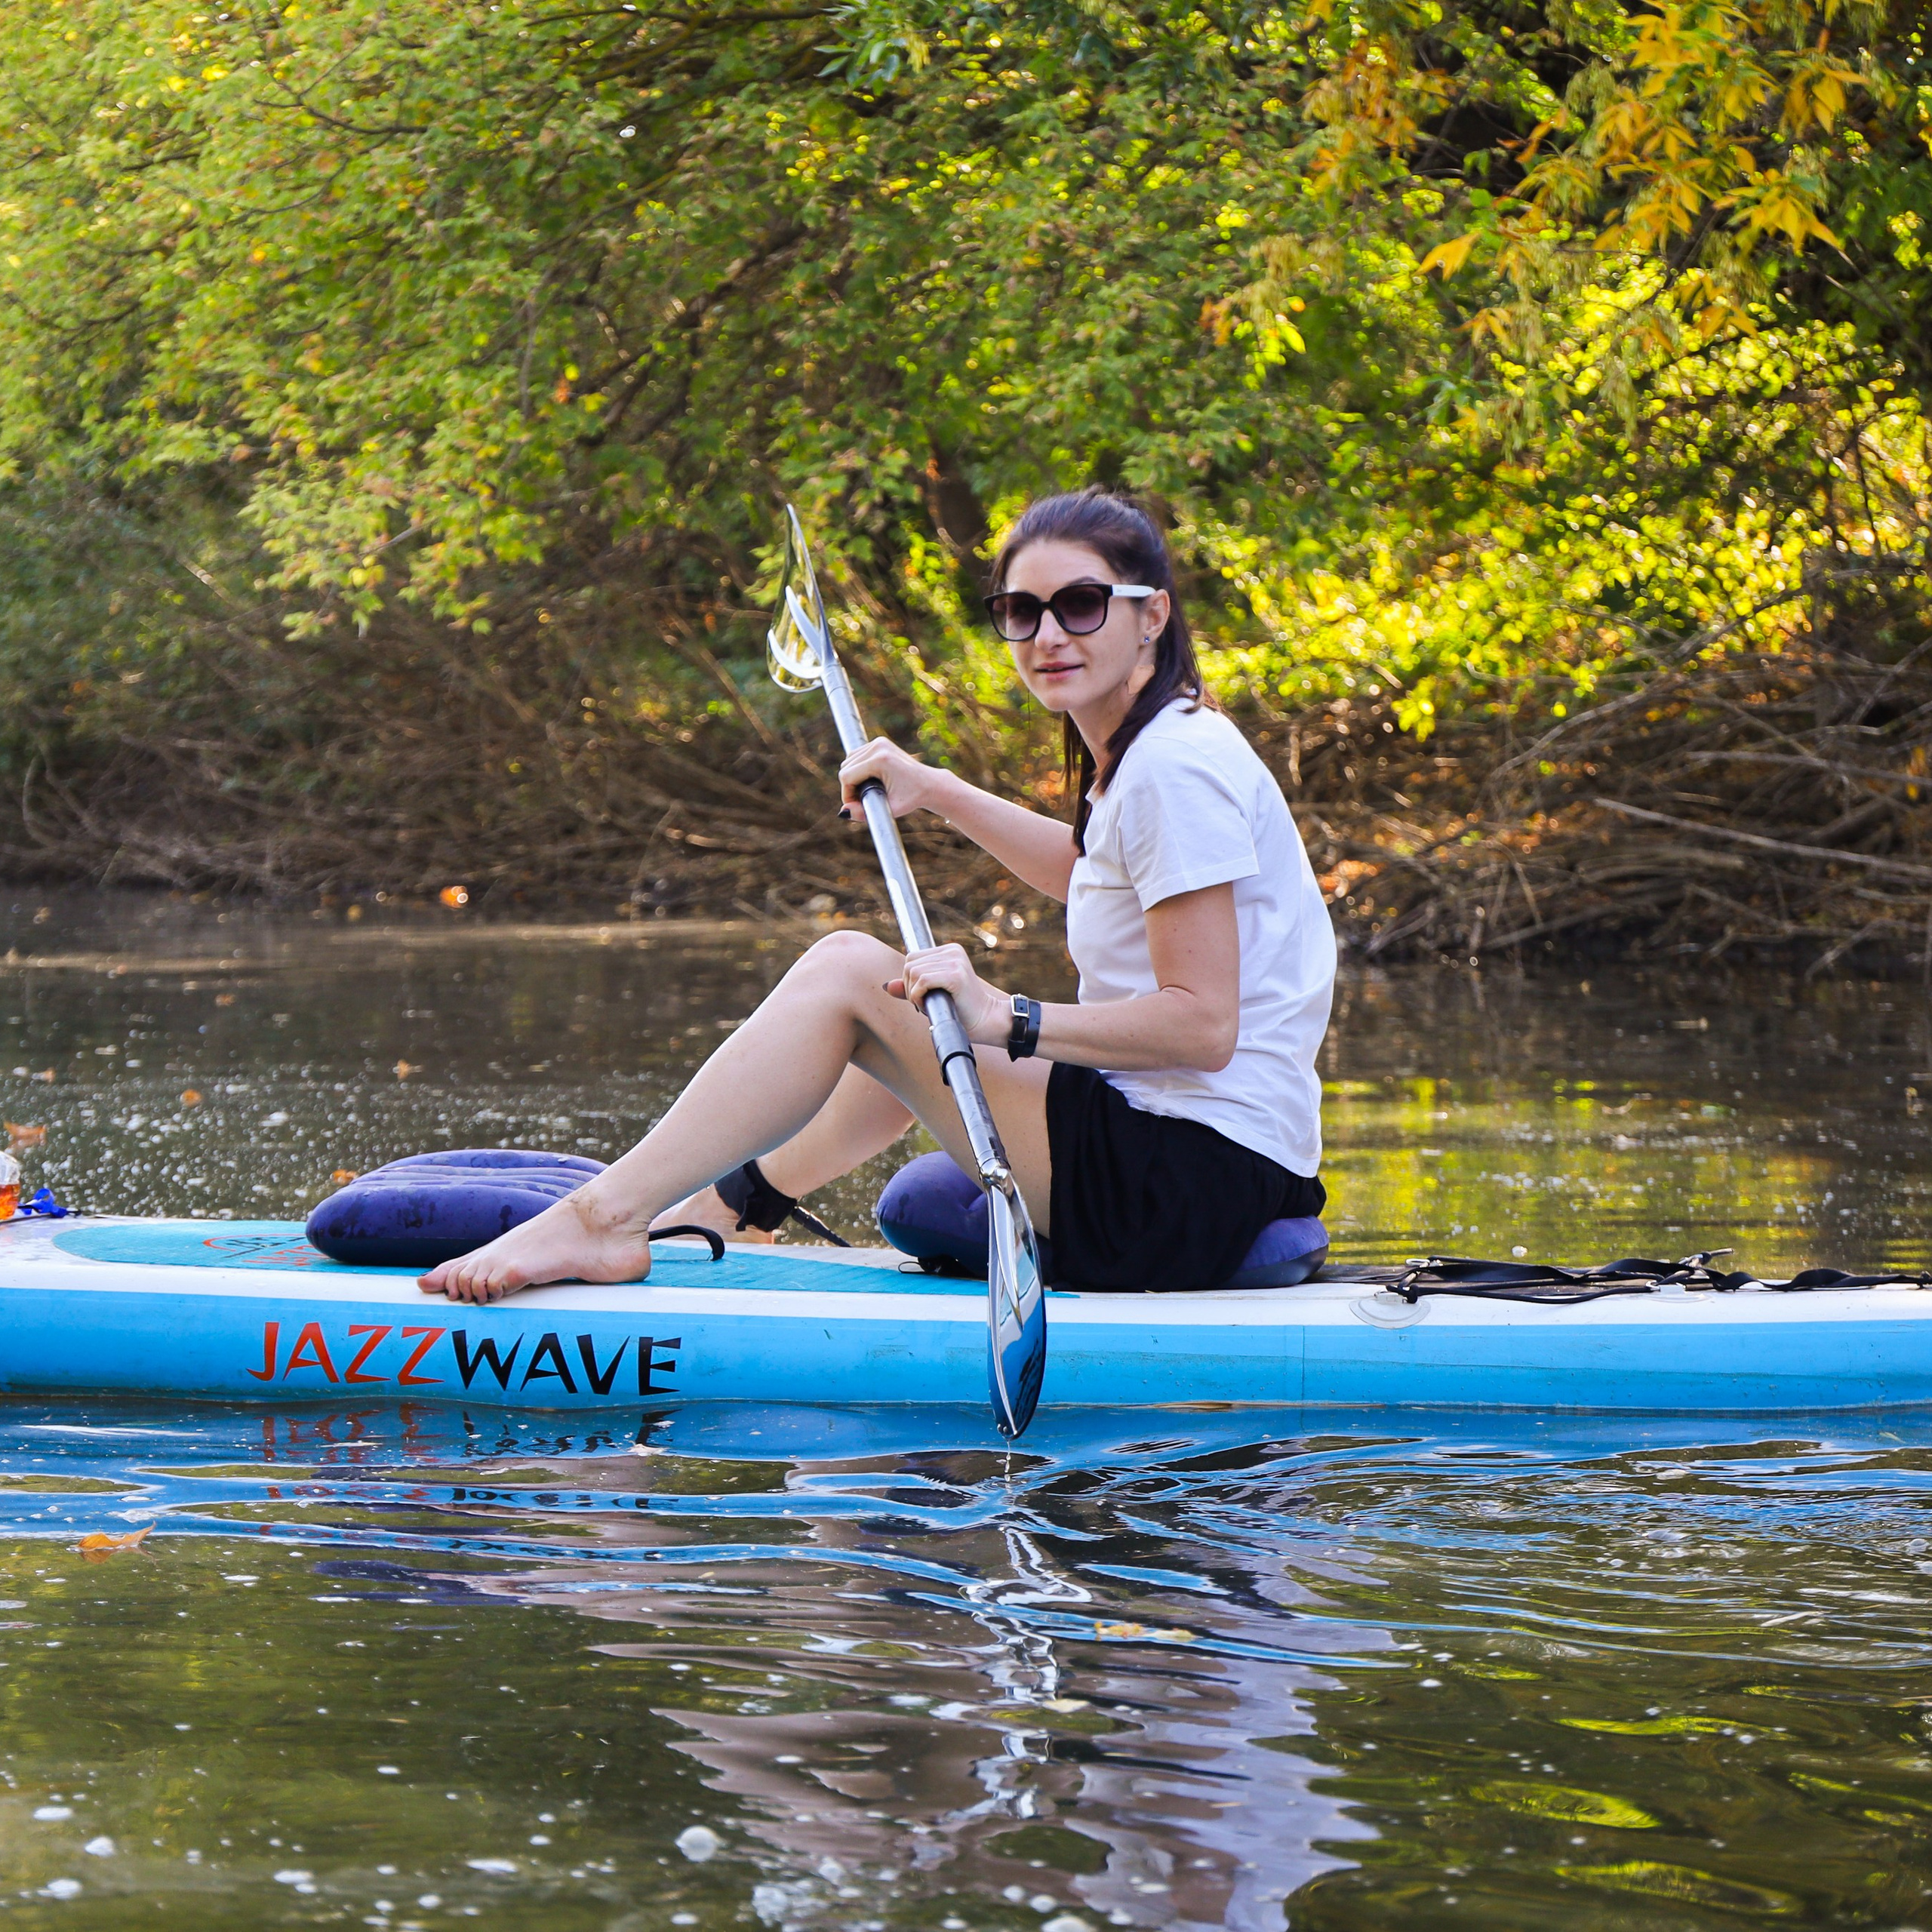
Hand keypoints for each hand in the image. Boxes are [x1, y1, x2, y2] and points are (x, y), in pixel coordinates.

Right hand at [839, 737, 947, 819]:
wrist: (930, 784)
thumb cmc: (912, 798)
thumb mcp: (890, 809)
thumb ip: (864, 813)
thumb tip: (843, 812)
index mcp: (880, 760)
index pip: (847, 776)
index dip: (847, 794)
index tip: (855, 805)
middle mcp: (878, 746)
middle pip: (846, 767)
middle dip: (849, 786)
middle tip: (861, 800)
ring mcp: (879, 742)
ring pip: (849, 760)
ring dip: (852, 777)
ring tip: (865, 791)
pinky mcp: (880, 742)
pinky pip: (857, 755)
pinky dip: (858, 768)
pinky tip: (868, 781)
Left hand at [891, 943, 1009, 1044]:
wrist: (987, 1021)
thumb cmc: (961, 1011)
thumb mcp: (932, 995)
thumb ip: (911, 988)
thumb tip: (887, 986)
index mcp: (949, 951)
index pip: (912, 958)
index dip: (909, 979)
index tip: (920, 997)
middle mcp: (952, 951)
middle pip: (909, 964)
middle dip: (909, 987)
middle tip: (923, 1003)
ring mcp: (955, 961)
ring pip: (913, 972)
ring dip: (914, 994)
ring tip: (929, 1005)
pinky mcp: (956, 975)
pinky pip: (922, 981)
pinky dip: (918, 996)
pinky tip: (929, 1006)